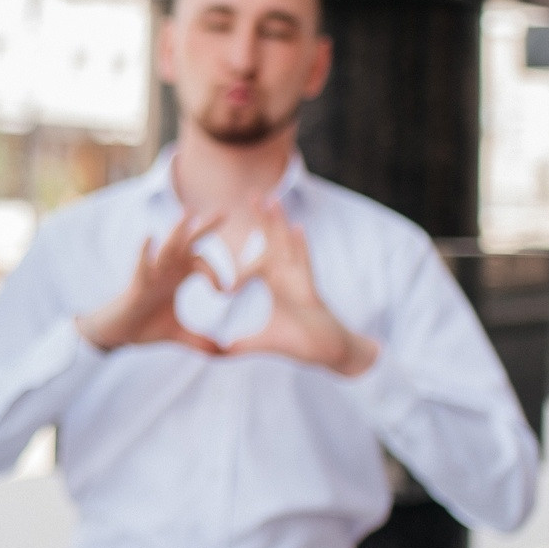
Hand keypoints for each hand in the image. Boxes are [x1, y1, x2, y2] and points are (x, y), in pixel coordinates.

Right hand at [76, 210, 229, 354]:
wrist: (119, 335)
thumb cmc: (146, 327)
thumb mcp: (178, 335)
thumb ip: (200, 340)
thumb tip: (223, 353)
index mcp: (179, 276)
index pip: (204, 265)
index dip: (217, 275)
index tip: (226, 293)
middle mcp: (166, 269)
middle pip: (189, 244)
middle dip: (205, 228)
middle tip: (224, 212)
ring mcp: (151, 274)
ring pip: (167, 248)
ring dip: (178, 231)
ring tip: (188, 213)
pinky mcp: (137, 284)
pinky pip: (141, 264)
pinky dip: (144, 252)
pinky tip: (149, 237)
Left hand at [224, 199, 376, 375]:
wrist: (328, 353)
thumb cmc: (301, 343)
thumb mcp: (263, 342)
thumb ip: (242, 343)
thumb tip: (221, 351)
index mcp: (275, 284)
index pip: (257, 259)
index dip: (243, 250)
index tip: (234, 243)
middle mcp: (287, 277)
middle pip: (273, 242)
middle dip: (263, 219)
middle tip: (252, 194)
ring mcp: (299, 281)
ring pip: (288, 246)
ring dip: (280, 224)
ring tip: (273, 200)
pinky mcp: (309, 291)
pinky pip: (304, 265)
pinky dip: (301, 248)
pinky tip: (298, 229)